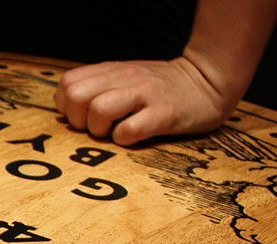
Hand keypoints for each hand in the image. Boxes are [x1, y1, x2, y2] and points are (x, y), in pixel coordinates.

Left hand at [53, 56, 232, 146]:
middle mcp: (125, 79)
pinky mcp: (164, 114)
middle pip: (76, 97)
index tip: (83, 116)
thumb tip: (69, 111)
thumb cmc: (160, 87)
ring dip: (100, 130)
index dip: (68, 106)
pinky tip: (133, 138)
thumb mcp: (126, 78)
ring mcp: (145, 94)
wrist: (208, 81)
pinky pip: (130, 130)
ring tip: (113, 133)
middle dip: (79, 120)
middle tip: (96, 129)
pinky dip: (125, 139)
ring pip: (99, 110)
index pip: (67, 84)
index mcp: (112, 71)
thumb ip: (99, 87)